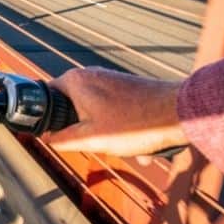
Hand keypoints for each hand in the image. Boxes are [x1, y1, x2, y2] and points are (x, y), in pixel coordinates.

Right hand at [42, 67, 188, 156]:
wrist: (179, 114)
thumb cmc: (134, 125)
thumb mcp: (90, 139)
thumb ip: (62, 139)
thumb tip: (47, 138)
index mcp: (74, 81)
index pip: (45, 95)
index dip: (46, 116)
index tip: (54, 132)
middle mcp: (89, 74)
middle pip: (70, 105)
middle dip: (81, 128)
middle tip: (93, 142)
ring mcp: (109, 79)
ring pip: (93, 110)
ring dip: (103, 131)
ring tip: (123, 148)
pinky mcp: (125, 86)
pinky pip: (112, 109)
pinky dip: (119, 126)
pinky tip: (136, 145)